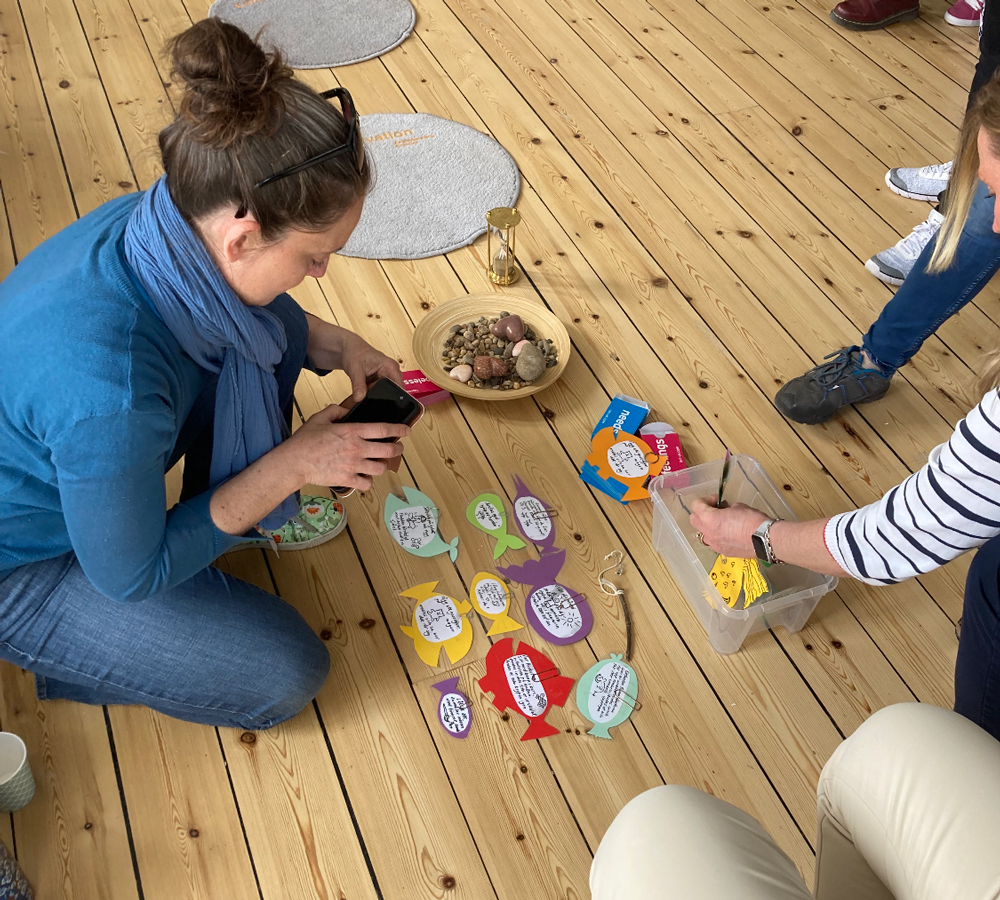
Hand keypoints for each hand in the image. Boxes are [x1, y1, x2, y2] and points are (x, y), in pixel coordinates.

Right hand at [285, 404, 409, 492]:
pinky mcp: (348, 480)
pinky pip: (367, 483)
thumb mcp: (320, 417)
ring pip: (380, 468)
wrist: (294, 462)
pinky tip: (365, 477)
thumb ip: (336, 410)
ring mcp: (353, 465)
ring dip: (382, 465)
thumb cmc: (305, 440)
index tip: (406, 430)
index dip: (399, 430)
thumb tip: (348, 410)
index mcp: (352, 431)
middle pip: (388, 450)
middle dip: (397, 449)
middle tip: (397, 448)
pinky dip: (368, 481)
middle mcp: (356, 448)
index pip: (382, 429)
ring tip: (380, 463)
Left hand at [338, 331, 402, 401]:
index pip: (399, 387)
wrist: (349, 349)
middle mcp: (392, 372)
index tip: (384, 404)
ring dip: (376, 396)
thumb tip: (359, 398)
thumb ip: (358, 385)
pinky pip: (380, 392)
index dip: (394, 398)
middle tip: (369, 398)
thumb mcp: (355, 369)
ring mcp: (387, 377)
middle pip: (394, 392)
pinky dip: (372, 394)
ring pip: (387, 394)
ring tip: (365, 392)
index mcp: (391, 366)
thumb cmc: (355, 352)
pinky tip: (365, 392)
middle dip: (383, 398)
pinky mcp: (381, 381)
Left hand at [689, 498, 768, 558]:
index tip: (717, 500)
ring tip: (722, 523)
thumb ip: (726, 508)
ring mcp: (714, 545)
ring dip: (708, 525)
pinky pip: (714, 542)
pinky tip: (729, 533)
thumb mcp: (738, 507)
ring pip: (703, 533)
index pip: (695, 505)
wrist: (764, 540)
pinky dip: (717, 536)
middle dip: (702, 512)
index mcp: (710, 519)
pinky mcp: (722, 552)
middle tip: (716, 509)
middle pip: (694, 520)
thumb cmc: (752, 520)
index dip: (705, 499)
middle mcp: (708, 533)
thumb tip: (726, 511)